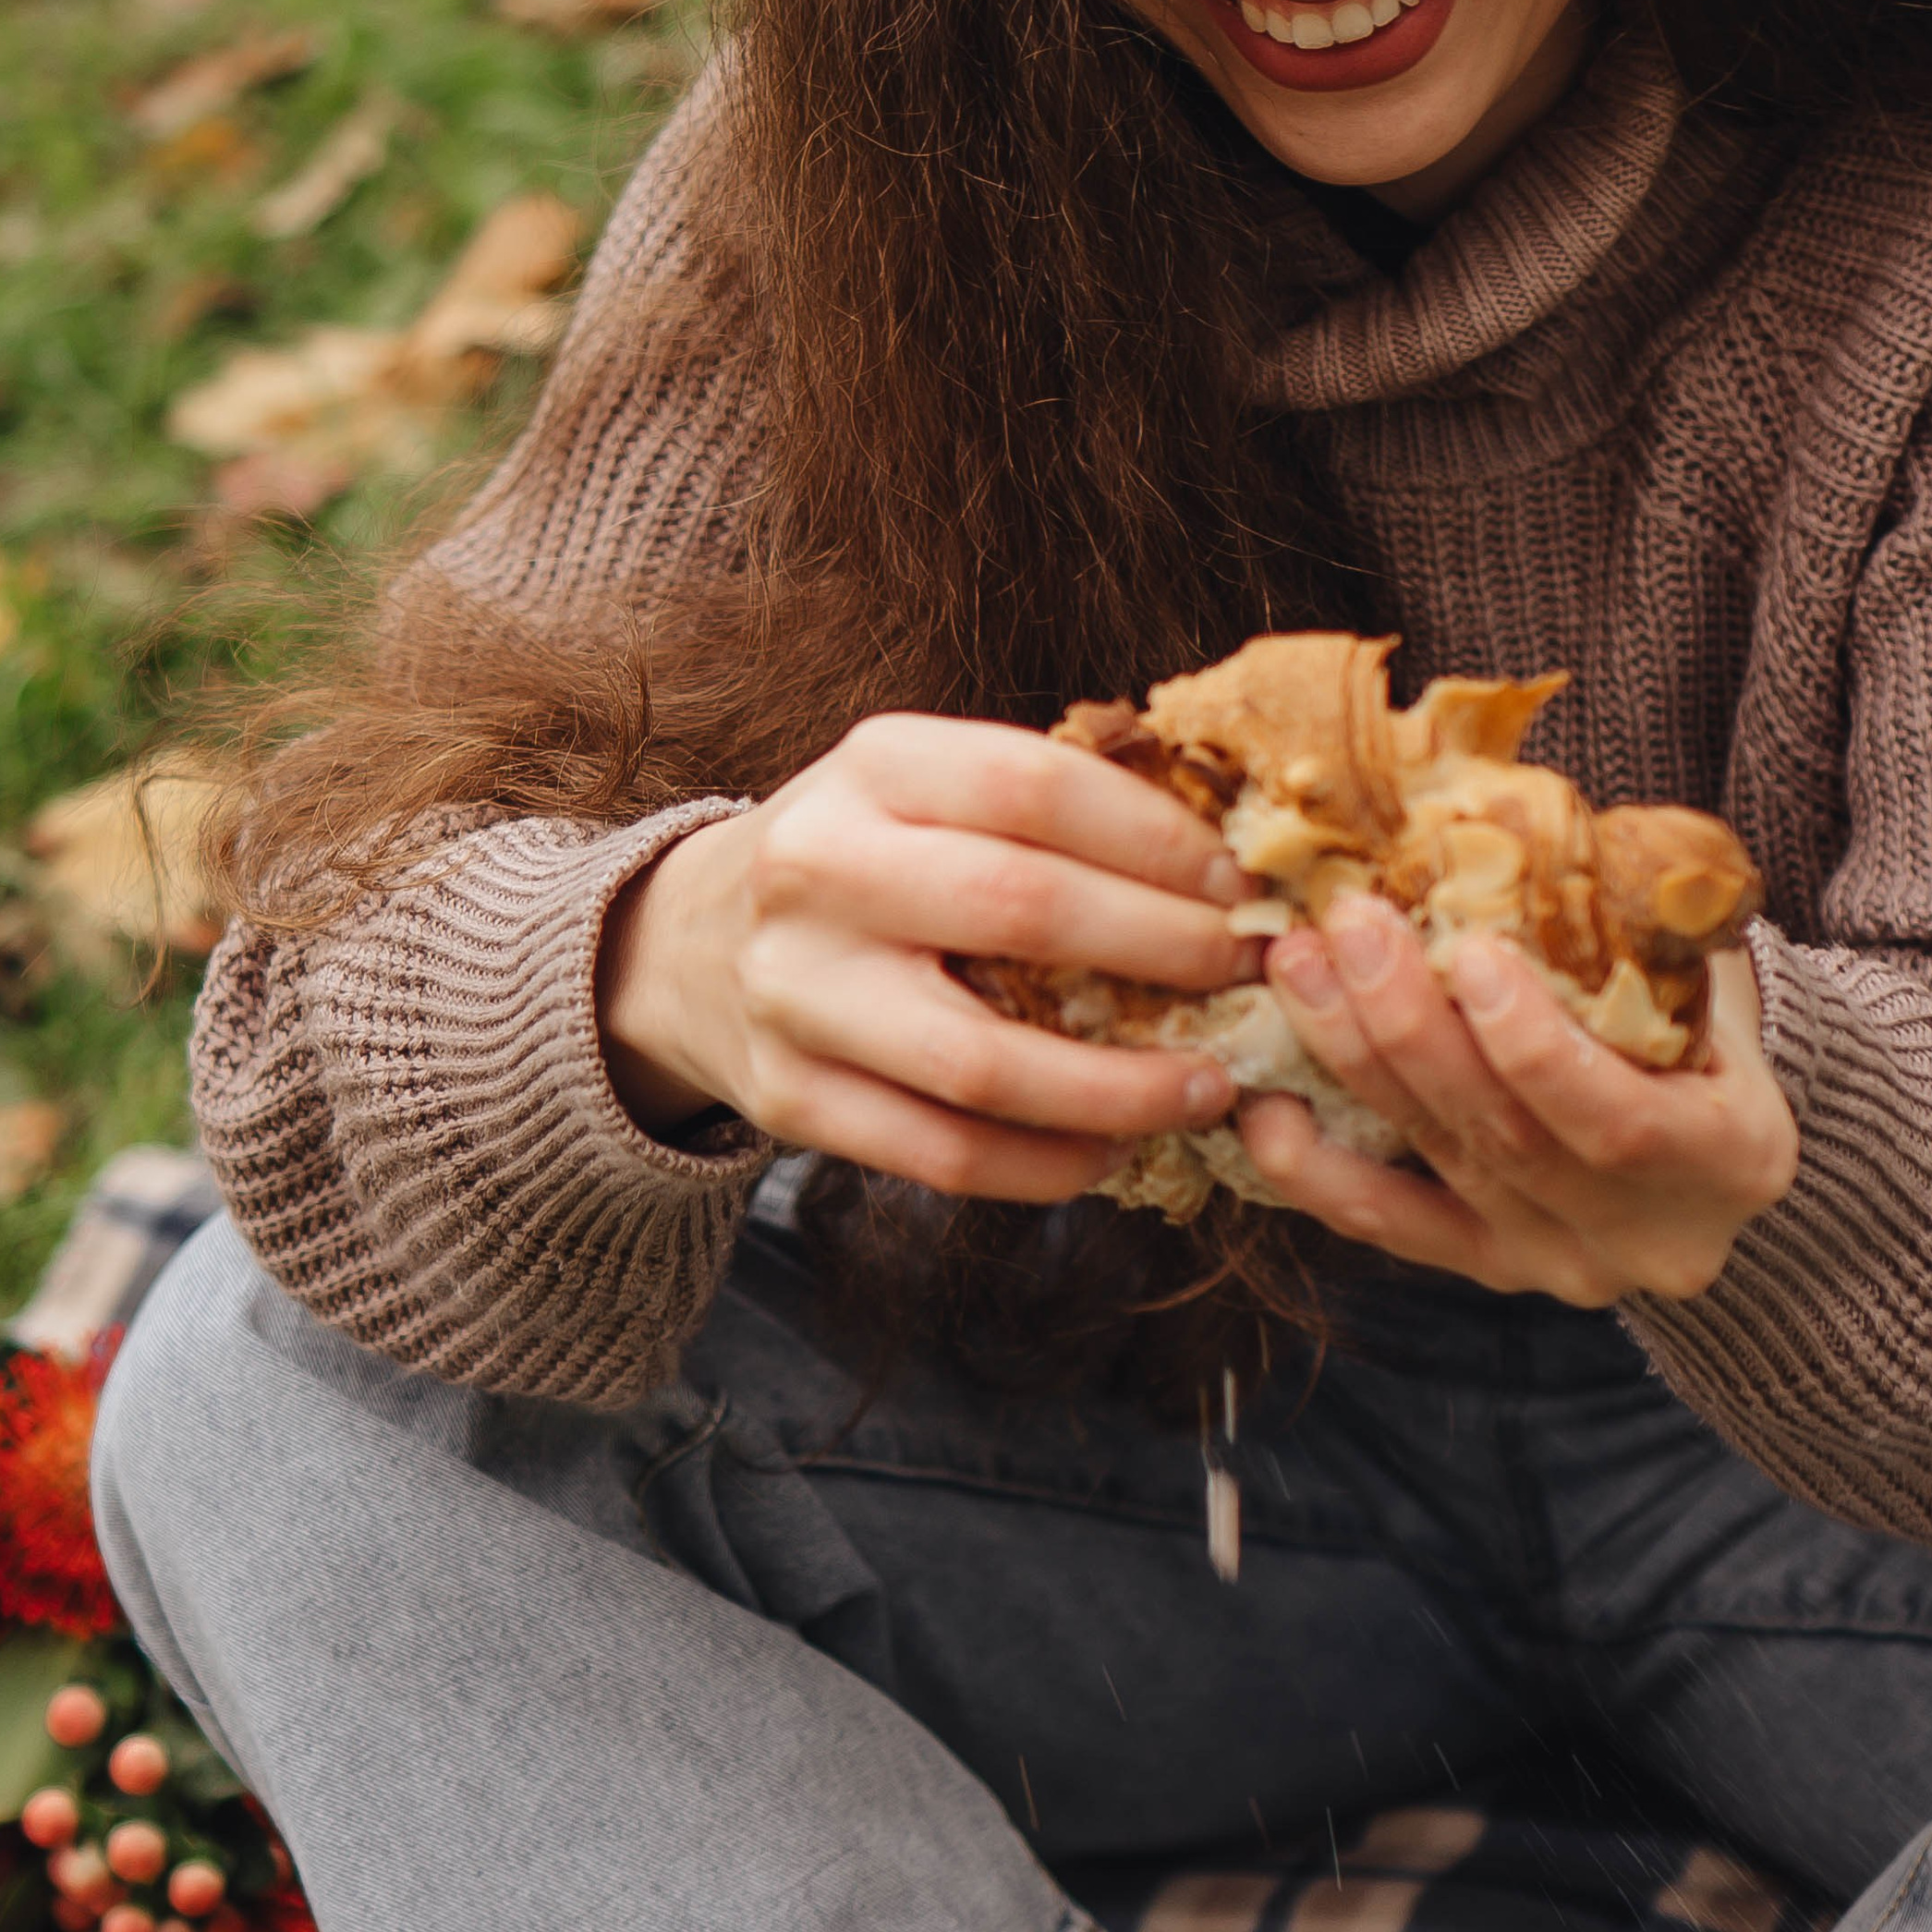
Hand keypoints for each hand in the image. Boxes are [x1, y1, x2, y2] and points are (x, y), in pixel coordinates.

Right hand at [596, 712, 1262, 1197]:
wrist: (685, 945)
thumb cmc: (861, 860)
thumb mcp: (922, 789)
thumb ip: (1044, 807)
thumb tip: (1228, 862)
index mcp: (870, 767)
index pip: (1034, 787)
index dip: (1157, 840)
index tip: (1238, 885)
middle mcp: (818, 869)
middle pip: (1021, 911)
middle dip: (1161, 950)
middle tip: (1247, 976)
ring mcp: (795, 991)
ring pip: (984, 1064)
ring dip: (1120, 1089)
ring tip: (1205, 1089)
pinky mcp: (789, 1098)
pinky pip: (942, 1154)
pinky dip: (1046, 1164)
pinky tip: (1113, 1149)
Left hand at [1241, 895, 1796, 1301]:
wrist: (1716, 1144)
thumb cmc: (1707, 1031)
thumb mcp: (1705, 981)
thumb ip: (1632, 930)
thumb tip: (1500, 820)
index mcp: (1729, 1160)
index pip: (1616, 1121)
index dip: (1532, 1043)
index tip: (1469, 950)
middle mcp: (1640, 1237)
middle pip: (1504, 1137)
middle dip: (1411, 1025)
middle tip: (1349, 928)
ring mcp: (1555, 1264)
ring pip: (1437, 1160)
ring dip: (1354, 1060)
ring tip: (1298, 970)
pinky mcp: (1483, 1268)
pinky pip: (1386, 1225)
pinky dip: (1314, 1169)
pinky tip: (1266, 1105)